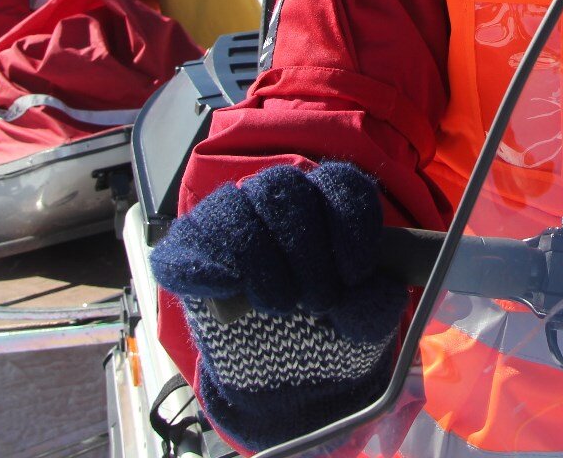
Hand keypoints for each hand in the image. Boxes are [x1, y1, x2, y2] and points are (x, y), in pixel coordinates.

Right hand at [151, 162, 406, 449]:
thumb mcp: (364, 322)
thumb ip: (376, 301)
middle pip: (286, 188)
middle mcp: (274, 198)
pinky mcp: (187, 250)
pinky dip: (217, 268)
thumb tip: (374, 283)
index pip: (340, 182)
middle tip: (319, 301)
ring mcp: (227, 219)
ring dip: (264, 264)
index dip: (350, 223)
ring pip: (237, 208)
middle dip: (307, 251)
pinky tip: (236, 299)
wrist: (282, 379)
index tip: (356, 273)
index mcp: (324, 202)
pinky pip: (194, 240)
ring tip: (282, 307)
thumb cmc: (329, 330)